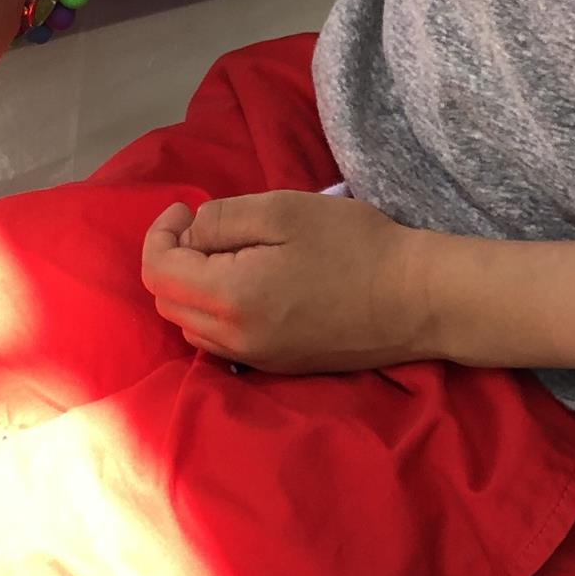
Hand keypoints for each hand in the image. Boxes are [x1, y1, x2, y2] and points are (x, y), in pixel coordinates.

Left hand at [142, 189, 426, 370]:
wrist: (417, 299)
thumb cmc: (352, 246)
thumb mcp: (280, 210)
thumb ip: (221, 220)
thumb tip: (191, 235)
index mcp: (230, 299)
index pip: (157, 271)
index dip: (161, 232)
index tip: (186, 209)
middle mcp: (236, 340)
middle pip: (167, 302)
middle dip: (173, 259)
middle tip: (205, 228)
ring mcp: (259, 359)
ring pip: (191, 327)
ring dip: (191, 288)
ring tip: (225, 254)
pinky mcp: (280, 366)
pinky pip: (222, 343)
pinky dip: (215, 312)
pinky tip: (245, 284)